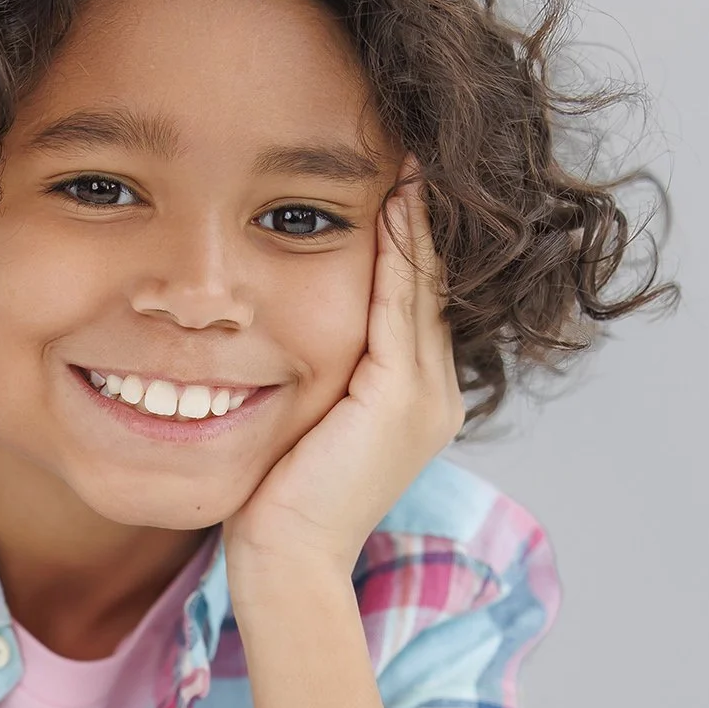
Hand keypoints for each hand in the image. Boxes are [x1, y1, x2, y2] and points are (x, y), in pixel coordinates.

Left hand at [223, 159, 464, 577]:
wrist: (286, 567)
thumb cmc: (275, 508)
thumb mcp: (299, 427)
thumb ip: (312, 379)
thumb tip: (276, 335)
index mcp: (413, 400)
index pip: (414, 300)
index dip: (409, 237)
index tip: (394, 174)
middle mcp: (433, 394)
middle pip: (429, 283)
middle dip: (419, 213)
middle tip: (407, 140)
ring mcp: (423, 397)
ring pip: (423, 285)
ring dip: (415, 216)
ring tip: (407, 152)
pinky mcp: (397, 399)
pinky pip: (401, 305)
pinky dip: (400, 250)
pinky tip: (390, 199)